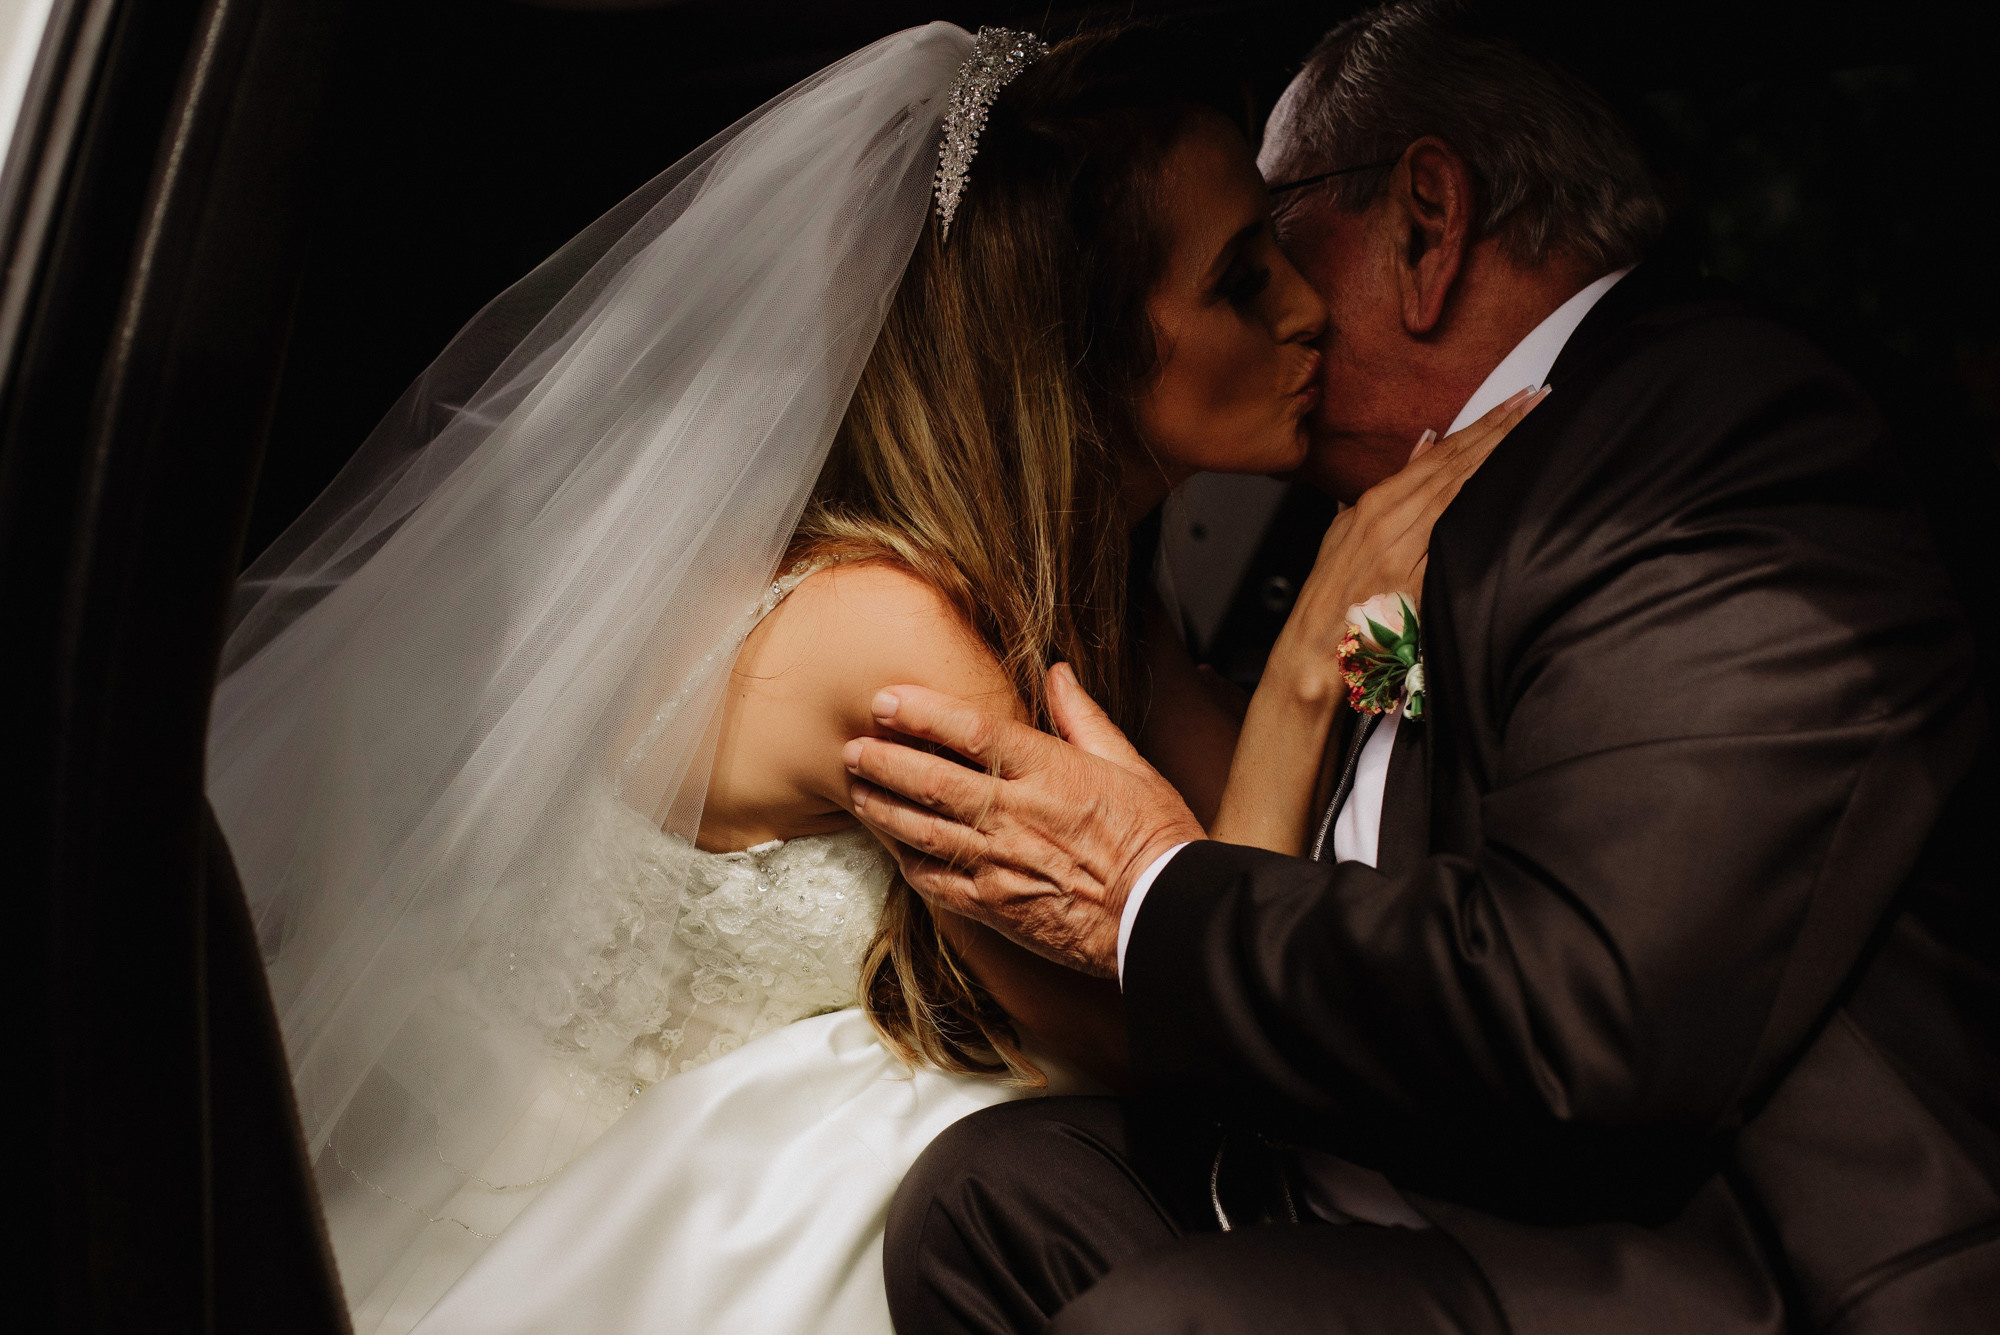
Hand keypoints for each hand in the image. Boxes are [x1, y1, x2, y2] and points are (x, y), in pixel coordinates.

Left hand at [843, 664, 1204, 977]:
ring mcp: (1000, 863)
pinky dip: (909, 862)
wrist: (1161, 916)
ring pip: (923, 830)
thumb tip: (1057, 673)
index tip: (886, 701)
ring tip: (857, 791)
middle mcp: (1016, 814)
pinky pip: (937, 882)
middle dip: (884, 761)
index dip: (921, 713)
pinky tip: (893, 848)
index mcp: (1048, 771)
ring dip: (883, 808)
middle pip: (932, 780)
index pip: (970, 731)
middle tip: (853, 747)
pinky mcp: (995, 907)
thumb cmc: (1155, 839)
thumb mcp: (1129, 765)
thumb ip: (1083, 718)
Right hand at [1272, 385, 1547, 692]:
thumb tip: (1424, 442)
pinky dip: (1483, 502)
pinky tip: (1511, 482)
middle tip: (1539, 397)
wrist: (1318, 646)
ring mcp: (1406, 546)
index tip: (1515, 400)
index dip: (1480, 423)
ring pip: (1462, 487)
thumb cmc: (1334, 592)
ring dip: (1501, 453)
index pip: (1440, 452)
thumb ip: (1389, 486)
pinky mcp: (1417, 577)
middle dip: (1501, 426)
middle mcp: (1392, 517)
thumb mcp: (1348, 529)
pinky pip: (1456, 532)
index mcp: (1376, 502)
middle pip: (1458, 462)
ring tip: (1534, 422)